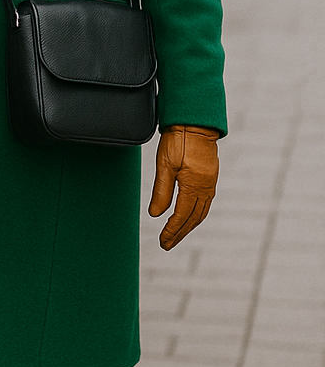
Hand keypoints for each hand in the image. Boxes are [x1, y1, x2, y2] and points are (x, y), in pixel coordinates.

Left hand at [149, 125, 219, 249]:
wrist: (195, 122)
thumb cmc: (178, 140)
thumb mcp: (165, 165)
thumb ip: (161, 191)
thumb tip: (155, 215)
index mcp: (194, 185)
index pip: (182, 215)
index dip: (172, 230)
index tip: (163, 241)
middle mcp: (206, 187)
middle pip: (193, 218)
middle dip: (180, 233)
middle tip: (167, 244)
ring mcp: (210, 183)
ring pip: (201, 212)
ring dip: (188, 226)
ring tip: (176, 235)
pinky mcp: (210, 177)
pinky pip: (205, 203)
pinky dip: (196, 214)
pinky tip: (189, 217)